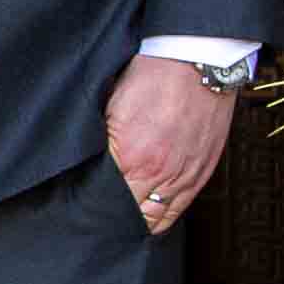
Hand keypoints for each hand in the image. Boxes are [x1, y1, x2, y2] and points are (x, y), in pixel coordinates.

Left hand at [105, 58, 236, 231]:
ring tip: (120, 221)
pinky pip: (178, 209)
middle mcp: (159, 174)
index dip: (92, 206)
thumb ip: (103, 142)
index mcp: (132, 157)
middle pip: (130, 217)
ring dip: (137, 223)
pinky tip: (148, 214)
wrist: (197, 61)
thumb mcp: (112, 107)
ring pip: (155, 220)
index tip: (82, 207)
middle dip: (113, 218)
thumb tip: (89, 164)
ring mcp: (183, 177)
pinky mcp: (201, 173)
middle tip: (97, 218)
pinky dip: (161, 217)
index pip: (106, 200)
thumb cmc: (154, 76)